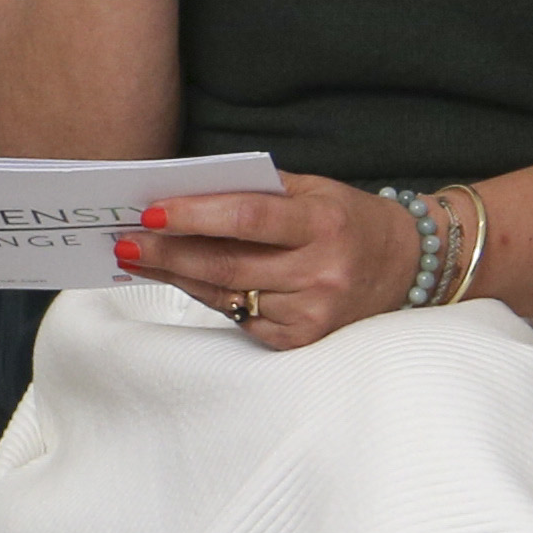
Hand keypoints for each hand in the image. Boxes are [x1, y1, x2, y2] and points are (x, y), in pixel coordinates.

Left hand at [111, 174, 419, 353]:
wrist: (408, 267)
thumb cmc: (347, 220)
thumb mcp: (314, 191)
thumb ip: (258, 193)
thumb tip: (182, 198)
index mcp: (324, 224)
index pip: (248, 218)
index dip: (195, 216)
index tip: (150, 211)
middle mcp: (321, 272)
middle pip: (226, 265)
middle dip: (167, 253)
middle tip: (124, 241)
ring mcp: (312, 312)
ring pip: (226, 295)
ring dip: (177, 277)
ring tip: (138, 258)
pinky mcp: (302, 341)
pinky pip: (241, 318)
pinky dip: (210, 298)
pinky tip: (184, 281)